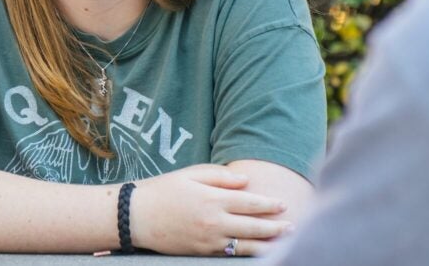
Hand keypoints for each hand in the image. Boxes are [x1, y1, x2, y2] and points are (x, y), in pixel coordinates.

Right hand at [127, 164, 292, 255]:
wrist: (135, 216)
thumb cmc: (162, 190)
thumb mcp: (189, 174)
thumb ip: (218, 175)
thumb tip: (244, 180)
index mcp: (212, 198)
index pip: (249, 202)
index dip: (269, 204)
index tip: (284, 204)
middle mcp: (214, 220)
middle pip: (253, 225)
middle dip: (275, 226)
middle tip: (293, 226)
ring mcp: (209, 239)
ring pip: (246, 244)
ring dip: (267, 243)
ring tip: (284, 242)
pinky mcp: (202, 252)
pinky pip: (230, 254)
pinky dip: (247, 253)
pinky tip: (258, 251)